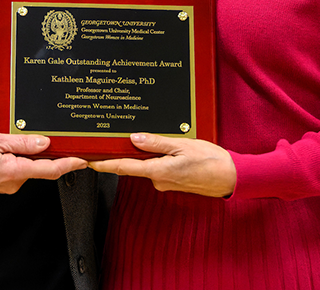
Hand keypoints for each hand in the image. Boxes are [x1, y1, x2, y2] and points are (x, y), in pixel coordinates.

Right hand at [0, 128, 86, 211]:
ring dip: (2, 140)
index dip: (70, 163)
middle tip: (2, 125)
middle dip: (20, 138)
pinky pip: (2, 161)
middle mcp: (13, 181)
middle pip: (31, 158)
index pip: (51, 169)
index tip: (84, 159)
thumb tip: (45, 143)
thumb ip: (21, 142)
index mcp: (15, 172)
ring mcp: (4, 183)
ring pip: (13, 156)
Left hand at [88, 133, 235, 196]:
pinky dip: (156, 158)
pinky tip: (164, 148)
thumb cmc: (211, 161)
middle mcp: (158, 180)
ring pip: (147, 165)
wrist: (231, 178)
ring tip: (145, 137)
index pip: (123, 168)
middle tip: (113, 138)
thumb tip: (134, 138)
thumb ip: (157, 142)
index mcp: (158, 171)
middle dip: (124, 153)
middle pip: (133, 165)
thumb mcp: (183, 145)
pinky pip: (158, 168)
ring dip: (144, 154)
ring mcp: (166, 182)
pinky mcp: (173, 181)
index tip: (88, 161)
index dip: (103, 164)